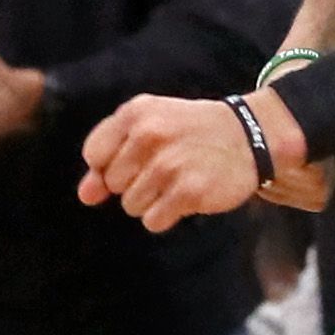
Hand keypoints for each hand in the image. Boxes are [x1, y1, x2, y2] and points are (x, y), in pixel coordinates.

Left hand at [76, 91, 288, 230]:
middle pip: (112, 184)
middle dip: (133, 183)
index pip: (94, 155)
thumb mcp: (149, 128)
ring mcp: (169, 164)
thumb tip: (86, 195)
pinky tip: (187, 195)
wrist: (249, 136)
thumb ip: (110, 158)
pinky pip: (153, 221)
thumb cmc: (190, 133)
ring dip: (152, 200)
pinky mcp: (189, 191)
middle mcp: (149, 135)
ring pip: (130, 205)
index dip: (110, 165)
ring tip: (178, 179)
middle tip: (166, 166)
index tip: (137, 158)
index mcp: (135, 113)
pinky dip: (167, 215)